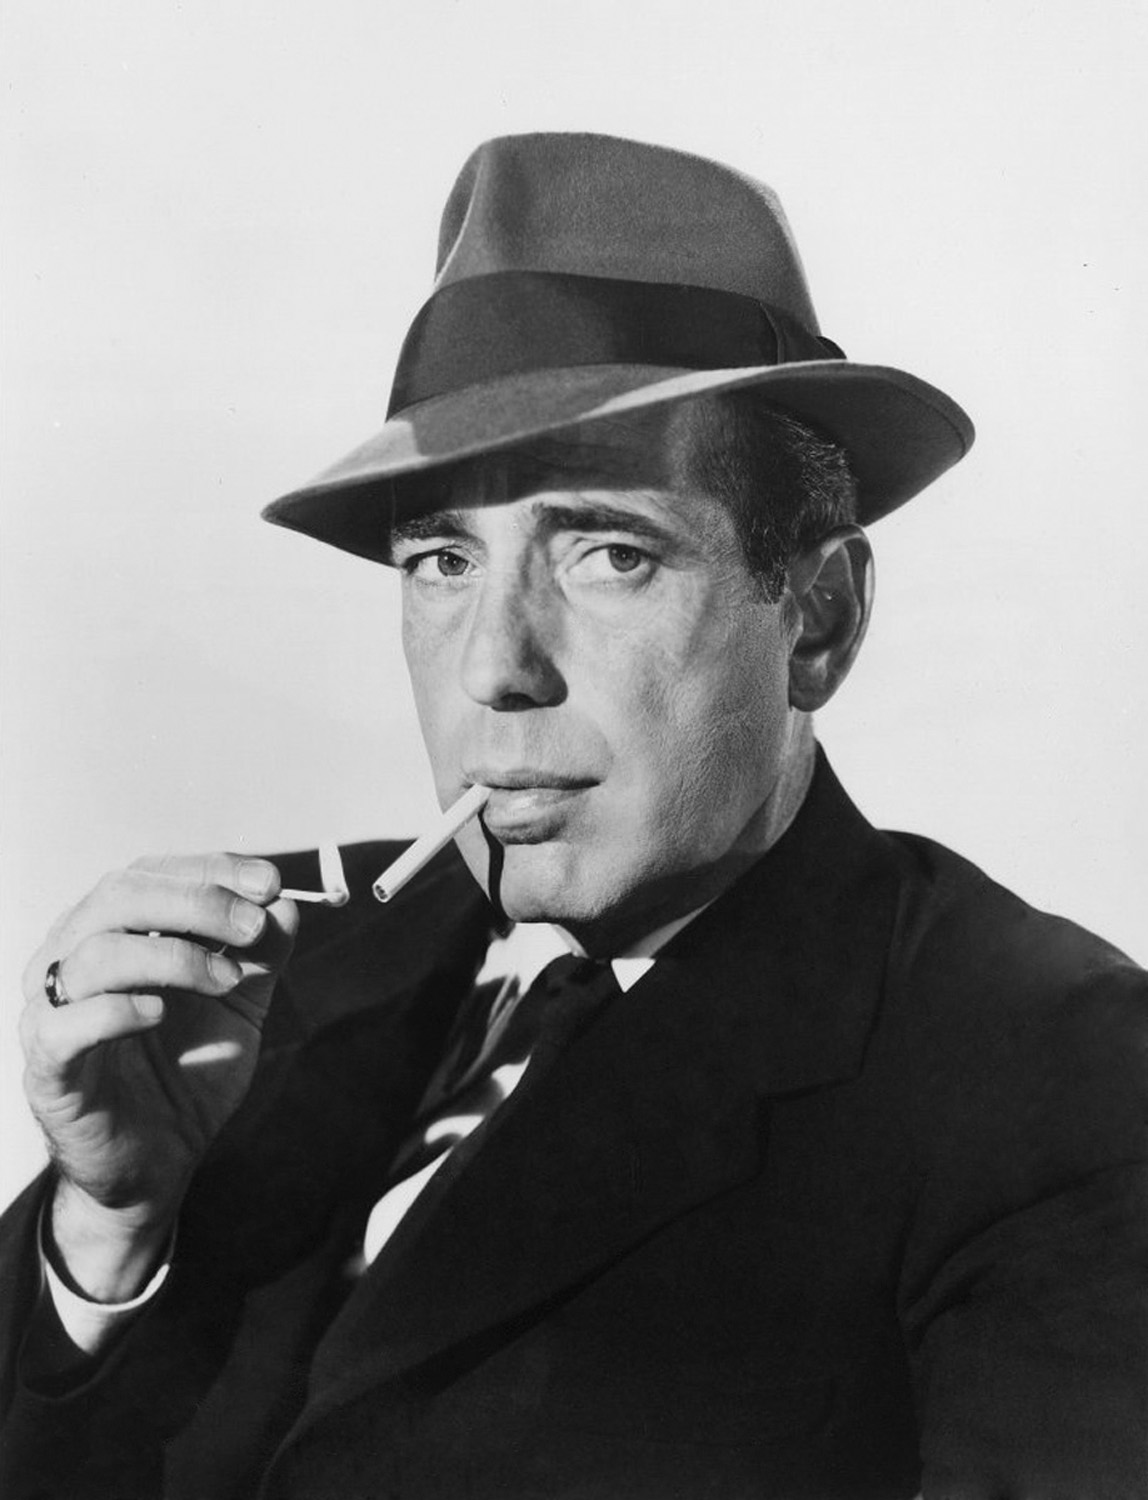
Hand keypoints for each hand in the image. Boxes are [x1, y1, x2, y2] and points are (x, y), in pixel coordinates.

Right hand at [19, 854, 297, 1298]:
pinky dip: (115, 1009)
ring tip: (226, 980)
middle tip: (253, 925)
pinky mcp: (47, 1068)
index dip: (211, 869)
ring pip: (96, 952)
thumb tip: (287, 904)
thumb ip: (262, 955)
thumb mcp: (241, 1004)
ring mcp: (51, 1011)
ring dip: (173, 955)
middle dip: (198, 902)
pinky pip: (65, 1025)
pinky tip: (158, 1013)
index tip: (269, 883)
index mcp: (112, 932)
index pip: (151, 873)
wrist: (160, 1164)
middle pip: (120, 897)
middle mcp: (71, 958)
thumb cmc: (188, 1073)